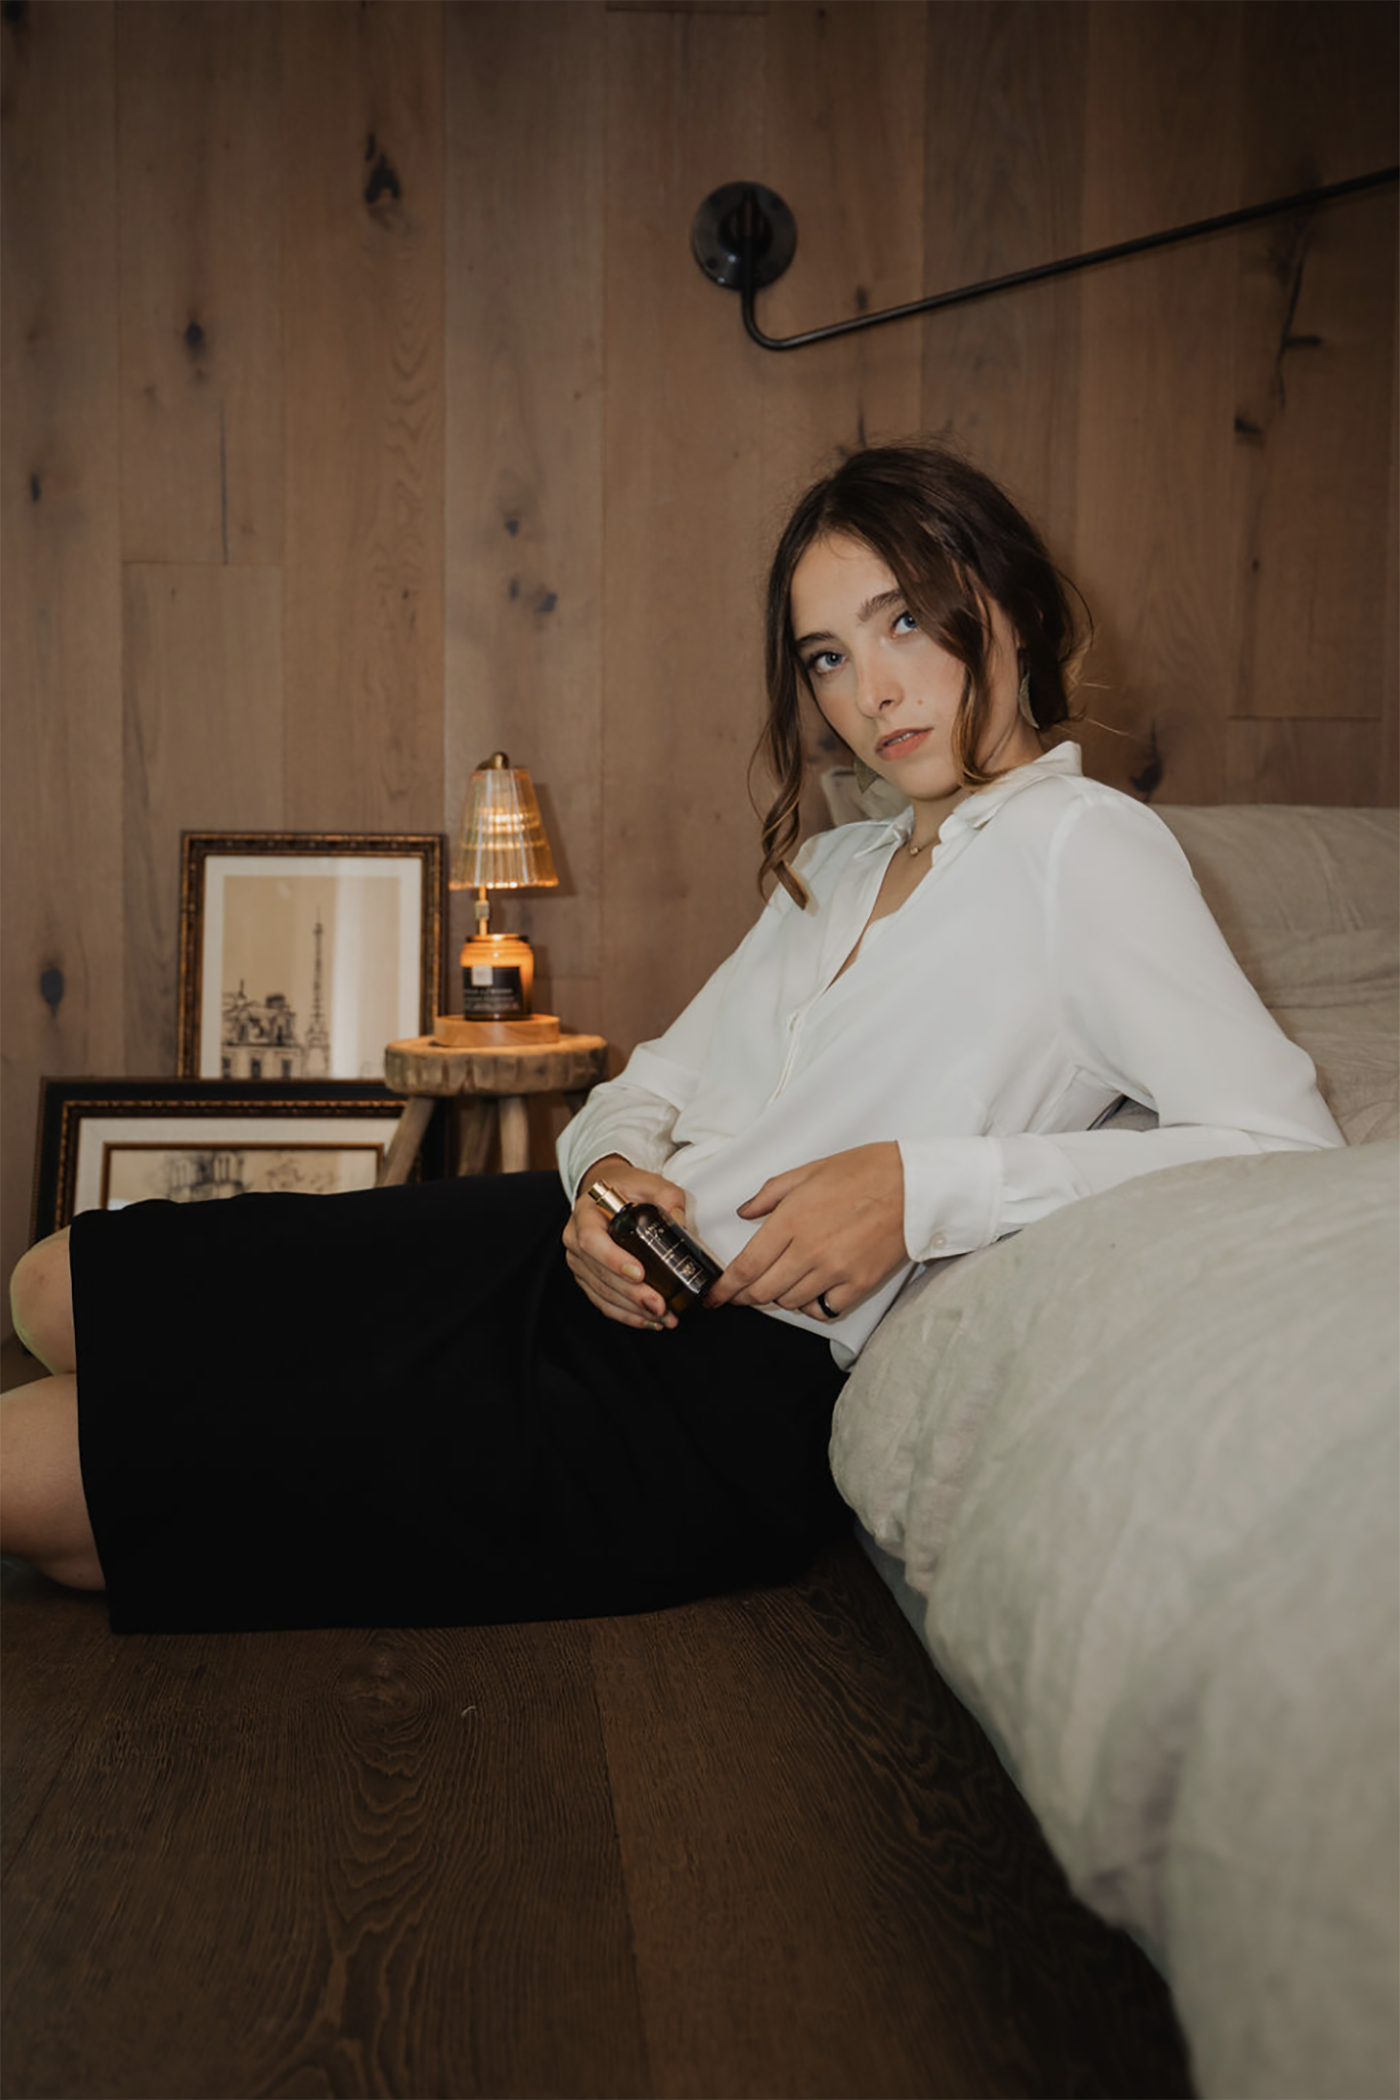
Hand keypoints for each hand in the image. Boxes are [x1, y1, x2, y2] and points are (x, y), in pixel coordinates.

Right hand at [562, 1155, 690, 1329]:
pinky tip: (649, 1321)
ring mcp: (578, 1262)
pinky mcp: (586, 1277)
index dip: (613, 1260)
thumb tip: (680, 1222)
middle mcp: (574, 1239)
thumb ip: (668, 1195)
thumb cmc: (628, 1188)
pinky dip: (625, 1315)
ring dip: (632, 1310)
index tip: (639, 1273)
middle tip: (660, 1305)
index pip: (592, 1240)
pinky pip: (602, 1301)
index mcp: (585, 1214)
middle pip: (599, 1273)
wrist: (608, 1194)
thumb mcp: (649, 1182)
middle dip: (631, 1294)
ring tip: (662, 1318)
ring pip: (601, 1292)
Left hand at [706, 1144, 906, 1321]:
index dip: (725, 1289)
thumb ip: (770, 1194)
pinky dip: (811, 1305)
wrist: (914, 1185)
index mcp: (791, 1220)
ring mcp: (835, 1271)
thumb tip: (744, 1212)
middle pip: (763, 1291)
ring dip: (779, 1297)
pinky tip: (811, 1291)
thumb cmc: (864, 1171)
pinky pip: (824, 1309)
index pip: (747, 1267)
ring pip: (791, 1302)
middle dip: (745, 1297)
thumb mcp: (808, 1171)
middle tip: (740, 1294)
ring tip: (780, 1283)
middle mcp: (809, 1251)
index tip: (714, 1297)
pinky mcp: (859, 1284)